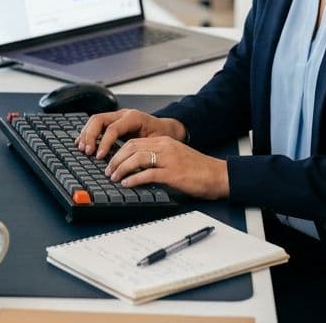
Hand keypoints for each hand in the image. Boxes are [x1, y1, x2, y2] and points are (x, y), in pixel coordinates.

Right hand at [77, 108, 185, 157]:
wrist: (167, 129)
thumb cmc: (163, 136)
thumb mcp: (156, 143)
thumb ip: (142, 152)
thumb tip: (129, 166)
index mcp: (134, 118)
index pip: (113, 128)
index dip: (104, 142)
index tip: (100, 156)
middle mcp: (124, 114)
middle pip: (99, 119)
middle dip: (90, 135)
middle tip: (87, 151)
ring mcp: (117, 116)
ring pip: (95, 120)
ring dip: (86, 134)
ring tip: (82, 148)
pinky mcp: (113, 121)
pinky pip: (96, 123)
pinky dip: (88, 132)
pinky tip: (83, 142)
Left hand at [105, 135, 229, 199]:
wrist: (218, 175)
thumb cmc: (198, 169)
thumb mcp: (175, 156)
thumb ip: (158, 158)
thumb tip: (136, 167)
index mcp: (164, 141)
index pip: (134, 142)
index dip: (118, 151)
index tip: (110, 161)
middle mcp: (165, 147)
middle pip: (132, 147)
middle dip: (115, 159)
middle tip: (108, 170)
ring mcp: (169, 159)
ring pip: (137, 158)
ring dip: (122, 168)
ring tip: (114, 178)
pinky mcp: (173, 173)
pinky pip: (148, 174)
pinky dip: (134, 179)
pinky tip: (127, 184)